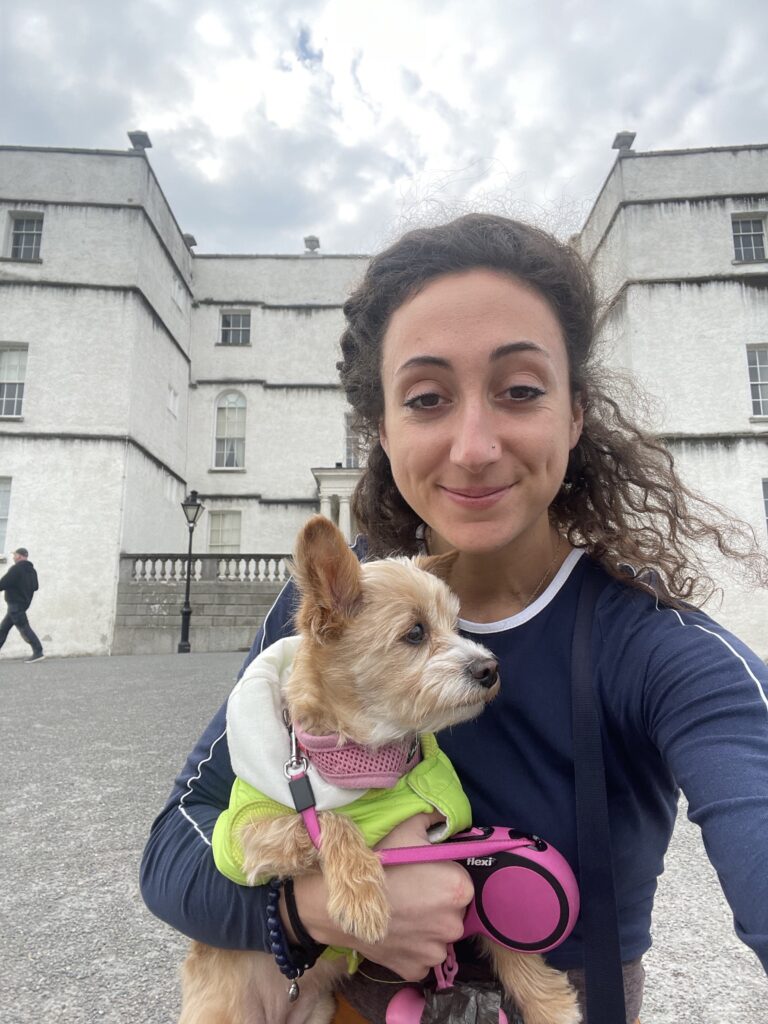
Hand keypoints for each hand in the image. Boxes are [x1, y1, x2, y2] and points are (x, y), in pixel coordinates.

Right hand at [288, 813, 473, 981]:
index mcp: (460, 889)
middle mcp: (454, 924)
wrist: (342, 900)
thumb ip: (432, 821)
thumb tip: (442, 817)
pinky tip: (395, 932)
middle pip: (452, 913)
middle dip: (437, 905)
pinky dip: (411, 948)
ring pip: (437, 937)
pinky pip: (420, 958)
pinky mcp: (416, 970)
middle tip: (412, 894)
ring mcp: (435, 952)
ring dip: (425, 929)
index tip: (426, 876)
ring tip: (401, 913)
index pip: (461, 885)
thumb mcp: (407, 830)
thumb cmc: (379, 863)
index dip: (443, 879)